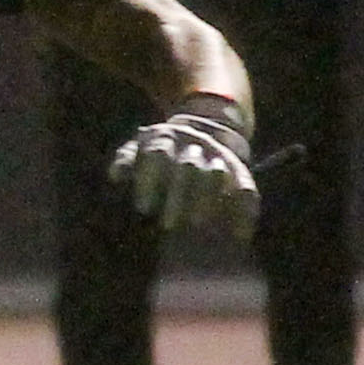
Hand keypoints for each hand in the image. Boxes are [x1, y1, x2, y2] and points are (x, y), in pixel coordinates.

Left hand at [110, 99, 258, 236]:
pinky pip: (247, 189)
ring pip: (216, 174)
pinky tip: (239, 235)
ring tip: (198, 226)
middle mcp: (193, 144)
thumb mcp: (138, 149)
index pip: (157, 155)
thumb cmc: (157, 152)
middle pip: (187, 167)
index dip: (150, 180)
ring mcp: (219, 156)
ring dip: (207, 200)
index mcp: (164, 138)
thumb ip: (126, 160)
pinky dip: (245, 211)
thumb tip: (115, 175)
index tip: (142, 208)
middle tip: (168, 225)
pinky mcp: (241, 171)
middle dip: (178, 197)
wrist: (202, 129)